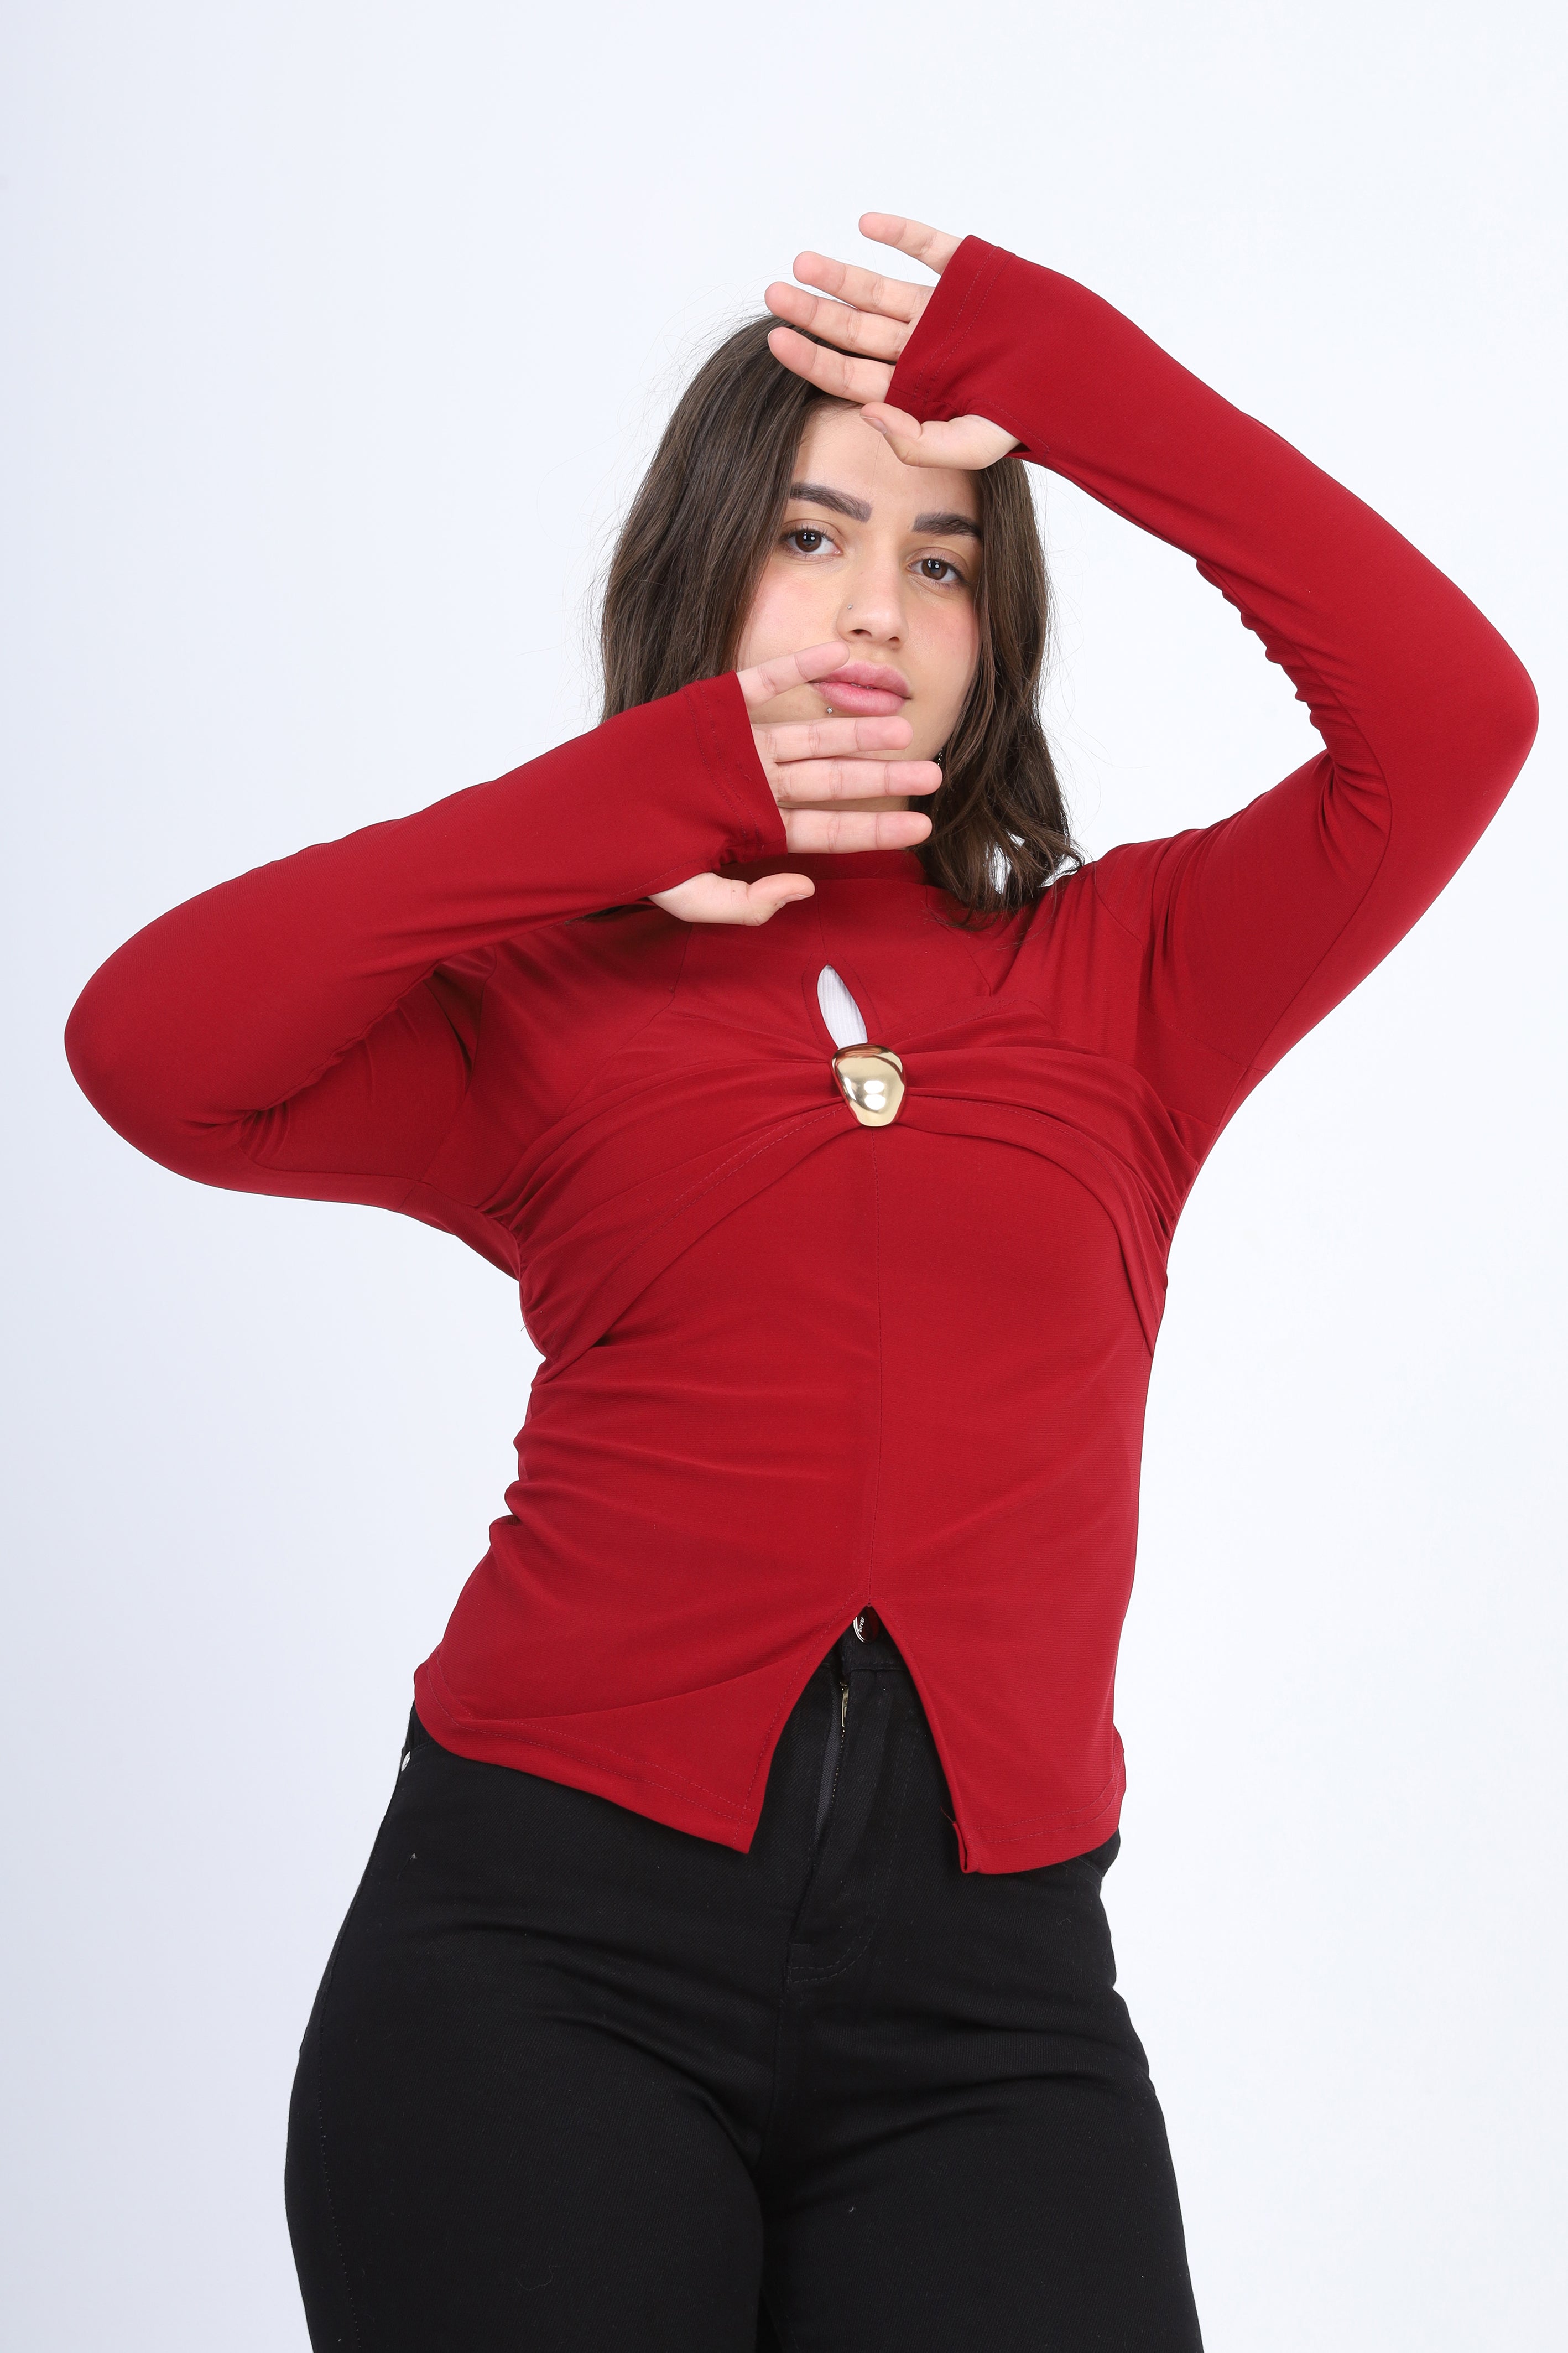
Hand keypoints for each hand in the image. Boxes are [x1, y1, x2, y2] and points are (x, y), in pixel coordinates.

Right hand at [649, 641, 939, 926]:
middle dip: (882, 777)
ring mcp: (739, 744)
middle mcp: (758, 784)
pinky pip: (766, 682)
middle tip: (933, 773)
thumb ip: (748, 906)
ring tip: (904, 728)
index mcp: (758, 827)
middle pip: (833, 780)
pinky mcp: (714, 707)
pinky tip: (840, 658)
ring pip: (811, 735)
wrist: (580, 819)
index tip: (921, 828)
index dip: (875, 828)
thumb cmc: (633, 859)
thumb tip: (806, 891)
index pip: (830, 829)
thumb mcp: (691, 899)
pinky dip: (801, 669)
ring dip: (856, 729)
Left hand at [763, 213, 1017, 471]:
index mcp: (915, 388)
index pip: (851, 375)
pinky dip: (899, 234)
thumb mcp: (970, 445)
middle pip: (855, 330)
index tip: (776, 341)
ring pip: (879, 289)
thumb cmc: (1029, 418)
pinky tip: (865, 226)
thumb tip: (865, 417)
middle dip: (813, 312)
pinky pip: (928, 247)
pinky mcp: (970, 272)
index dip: (813, 357)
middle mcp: (921, 348)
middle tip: (774, 295)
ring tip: (802, 263)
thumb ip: (916, 442)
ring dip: (841, 276)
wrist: (1081, 378)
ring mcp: (942, 309)